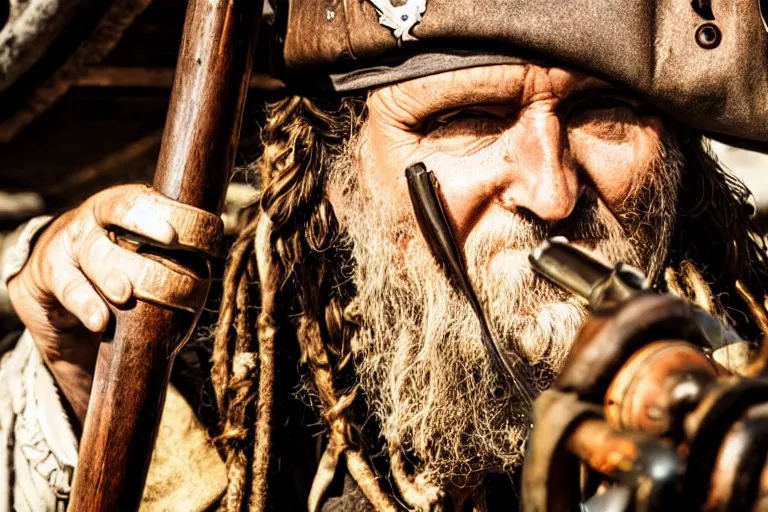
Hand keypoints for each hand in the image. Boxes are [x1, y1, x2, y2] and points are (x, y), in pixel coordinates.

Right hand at [7, 184, 220, 423]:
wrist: (51, 290)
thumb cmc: (112, 271)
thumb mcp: (136, 257)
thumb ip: (167, 260)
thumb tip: (209, 275)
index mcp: (122, 209)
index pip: (143, 198)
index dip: (169, 209)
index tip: (193, 230)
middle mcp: (95, 220)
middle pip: (119, 219)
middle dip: (148, 237)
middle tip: (170, 255)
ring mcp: (68, 244)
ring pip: (94, 253)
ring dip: (113, 274)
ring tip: (125, 294)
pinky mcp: (47, 275)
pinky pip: (67, 286)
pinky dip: (85, 304)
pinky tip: (99, 320)